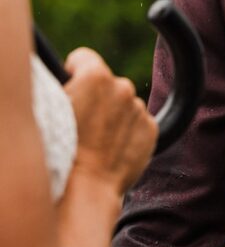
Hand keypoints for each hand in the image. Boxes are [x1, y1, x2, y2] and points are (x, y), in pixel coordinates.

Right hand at [64, 48, 156, 195]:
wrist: (85, 188)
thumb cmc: (61, 151)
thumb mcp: (51, 109)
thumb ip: (65, 87)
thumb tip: (70, 81)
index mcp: (95, 75)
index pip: (83, 57)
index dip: (73, 72)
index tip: (70, 88)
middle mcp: (122, 86)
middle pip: (106, 82)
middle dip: (97, 96)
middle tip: (82, 123)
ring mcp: (139, 108)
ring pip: (123, 104)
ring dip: (113, 115)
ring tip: (96, 140)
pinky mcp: (151, 128)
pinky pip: (137, 122)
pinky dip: (128, 132)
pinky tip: (112, 148)